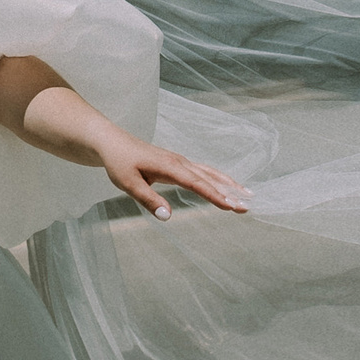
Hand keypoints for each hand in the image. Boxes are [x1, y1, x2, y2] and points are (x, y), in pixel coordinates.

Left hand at [99, 143, 248, 221]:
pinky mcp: (177, 163)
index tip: (231, 206)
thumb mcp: (128, 184)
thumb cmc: (119, 163)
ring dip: (228, 184)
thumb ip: (149, 200)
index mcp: (169, 166)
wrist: (112, 143)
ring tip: (248, 194)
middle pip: (209, 178)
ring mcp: (180, 161)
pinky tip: (226, 185)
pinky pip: (202, 171)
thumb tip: (168, 216)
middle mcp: (179, 162)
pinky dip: (217, 179)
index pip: (197, 183)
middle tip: (247, 207)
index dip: (215, 196)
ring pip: (209, 173)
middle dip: (229, 193)